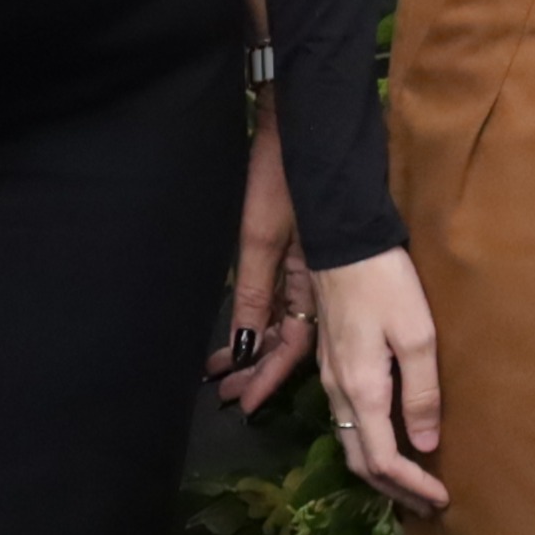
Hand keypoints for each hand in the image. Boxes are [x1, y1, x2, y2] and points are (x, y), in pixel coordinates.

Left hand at [206, 103, 317, 412]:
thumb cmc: (282, 178)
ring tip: (225, 374)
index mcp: (308, 282)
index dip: (268, 376)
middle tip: (228, 395)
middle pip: (286, 341)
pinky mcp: (296, 253)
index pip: (290, 346)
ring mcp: (304, 269)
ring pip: (282, 325)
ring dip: (255, 350)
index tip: (245, 403)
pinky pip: (282, 302)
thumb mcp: (261, 236)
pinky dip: (260, 322)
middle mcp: (309, 282)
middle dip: (258, 370)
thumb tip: (244, 346)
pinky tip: (243, 334)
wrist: (300, 130)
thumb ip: (253, 292)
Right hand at [312, 246, 450, 513]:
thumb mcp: (417, 335)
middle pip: (360, 461)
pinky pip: (349, 421)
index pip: (382, 460)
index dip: (412, 486)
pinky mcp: (332, 364)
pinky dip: (370, 443)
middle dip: (393, 489)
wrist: (344, 241)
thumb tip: (427, 444)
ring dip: (380, 470)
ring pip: (351, 442)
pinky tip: (392, 438)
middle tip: (428, 503)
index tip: (442, 499)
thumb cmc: (386, 283)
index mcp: (362, 390)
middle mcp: (339, 393)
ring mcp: (331, 379)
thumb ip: (422, 393)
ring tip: (413, 481)